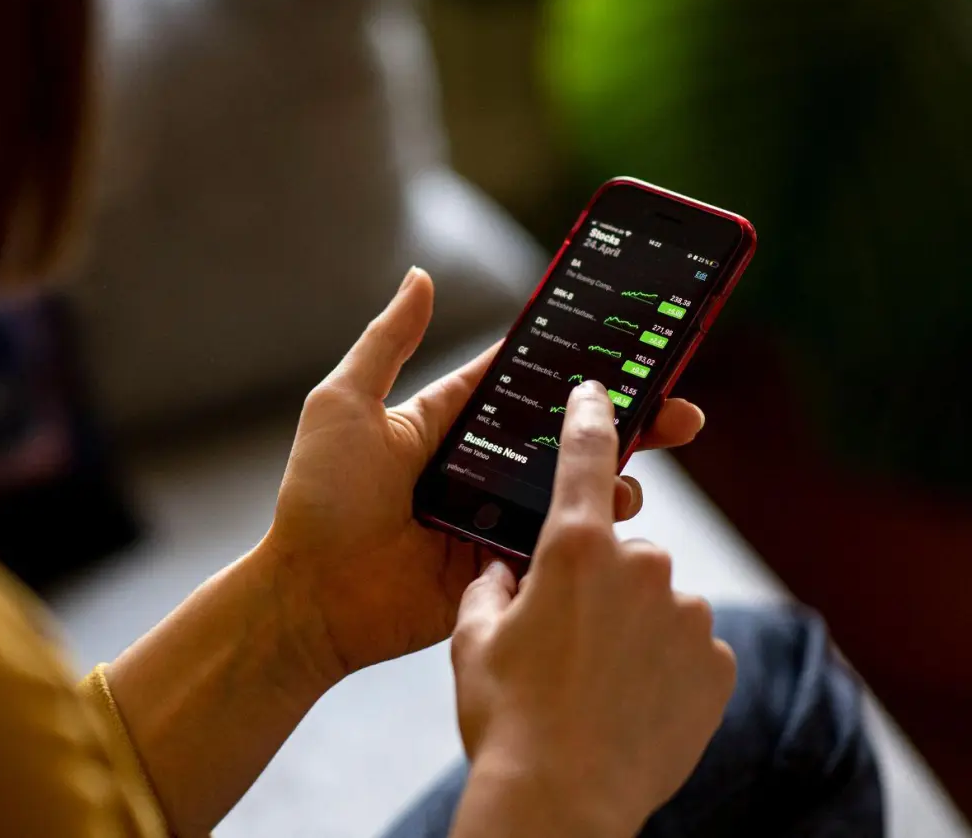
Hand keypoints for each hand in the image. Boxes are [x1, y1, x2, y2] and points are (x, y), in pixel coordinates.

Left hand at [260, 267, 705, 680]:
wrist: (311, 597)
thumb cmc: (318, 498)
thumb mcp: (345, 404)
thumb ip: (386, 340)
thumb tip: (420, 275)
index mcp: (445, 423)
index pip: (523, 382)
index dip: (574, 364)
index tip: (633, 344)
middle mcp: (477, 467)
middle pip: (564, 435)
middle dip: (624, 421)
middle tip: (679, 410)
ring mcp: (493, 519)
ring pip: (572, 490)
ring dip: (616, 477)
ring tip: (636, 472)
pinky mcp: (503, 568)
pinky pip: (558, 544)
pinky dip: (591, 531)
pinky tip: (618, 520)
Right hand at [448, 380, 736, 836]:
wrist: (562, 798)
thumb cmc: (505, 717)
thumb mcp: (472, 640)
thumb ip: (489, 587)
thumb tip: (503, 572)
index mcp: (573, 548)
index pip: (586, 455)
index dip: (592, 416)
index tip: (601, 391)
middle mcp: (641, 566)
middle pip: (620, 551)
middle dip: (596, 583)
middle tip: (561, 640)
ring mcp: (687, 615)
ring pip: (656, 602)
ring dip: (630, 628)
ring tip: (592, 685)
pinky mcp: (717, 664)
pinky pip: (687, 647)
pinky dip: (663, 666)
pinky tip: (627, 704)